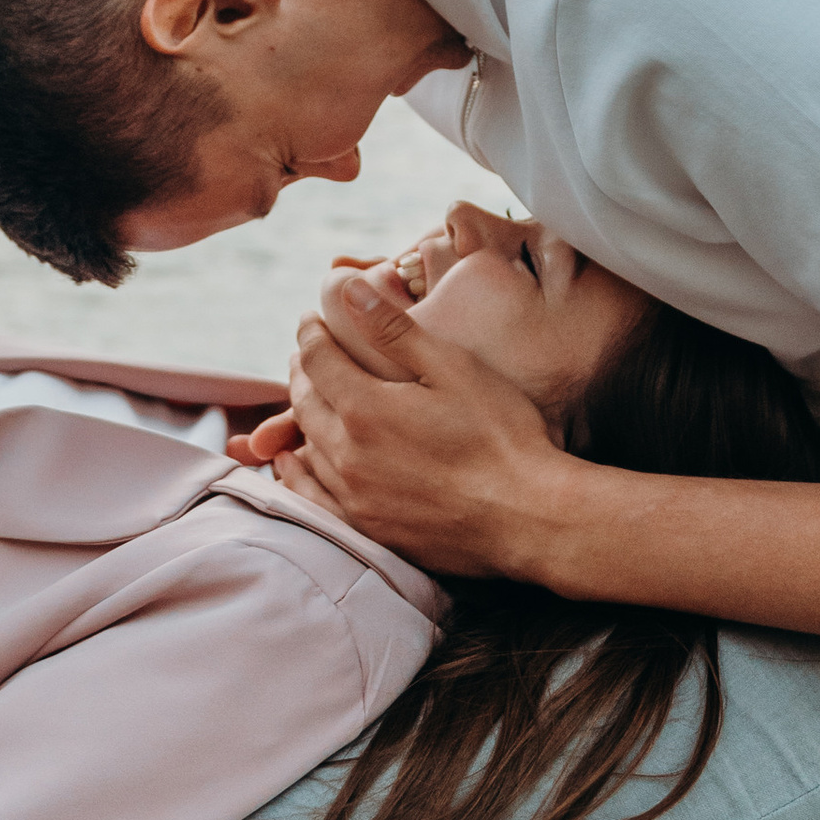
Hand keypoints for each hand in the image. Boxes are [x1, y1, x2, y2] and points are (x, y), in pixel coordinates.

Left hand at [271, 270, 577, 572]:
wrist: (528, 517)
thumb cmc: (501, 436)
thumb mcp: (453, 368)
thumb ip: (394, 330)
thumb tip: (349, 290)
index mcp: (366, 408)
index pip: (318, 359)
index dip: (311, 334)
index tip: (310, 319)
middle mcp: (348, 455)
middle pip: (305, 402)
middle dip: (303, 371)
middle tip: (306, 354)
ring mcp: (355, 497)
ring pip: (306, 447)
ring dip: (301, 416)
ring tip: (304, 396)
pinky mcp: (368, 529)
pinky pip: (312, 497)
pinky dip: (296, 473)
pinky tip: (292, 462)